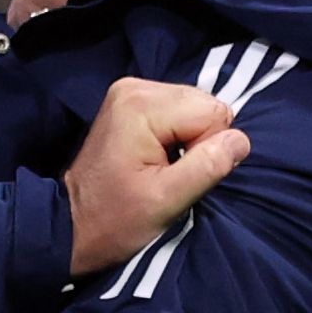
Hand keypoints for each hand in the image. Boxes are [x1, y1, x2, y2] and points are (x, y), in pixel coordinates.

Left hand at [63, 78, 249, 276]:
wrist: (71, 225)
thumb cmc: (115, 220)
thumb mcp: (166, 200)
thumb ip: (207, 166)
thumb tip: (240, 140)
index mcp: (141, 104)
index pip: (214, 113)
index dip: (206, 150)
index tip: (175, 175)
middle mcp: (136, 87)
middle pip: (206, 106)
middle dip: (198, 143)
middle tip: (166, 173)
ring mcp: (132, 91)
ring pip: (196, 109)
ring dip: (188, 141)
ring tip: (158, 168)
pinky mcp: (132, 102)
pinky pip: (180, 112)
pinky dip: (176, 137)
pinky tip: (154, 158)